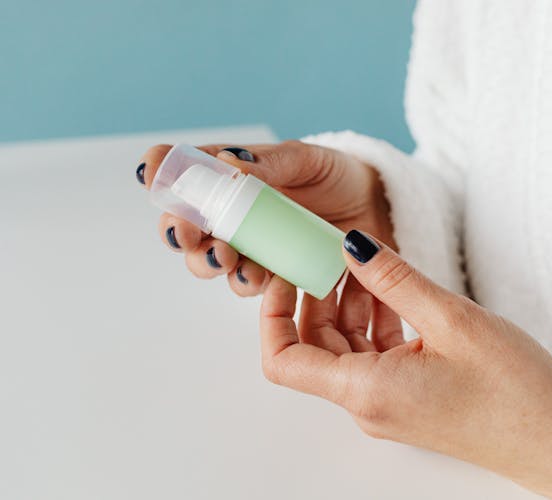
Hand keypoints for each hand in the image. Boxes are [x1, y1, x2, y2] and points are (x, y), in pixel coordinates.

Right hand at [137, 141, 395, 338]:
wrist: (373, 208)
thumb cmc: (335, 175)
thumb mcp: (306, 160)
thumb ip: (271, 163)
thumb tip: (231, 165)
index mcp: (229, 176)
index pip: (181, 174)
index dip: (159, 175)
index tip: (151, 176)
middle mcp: (230, 214)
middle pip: (185, 227)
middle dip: (180, 232)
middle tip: (190, 232)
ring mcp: (248, 247)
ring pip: (210, 262)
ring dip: (209, 262)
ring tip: (227, 258)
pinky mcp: (271, 275)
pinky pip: (248, 284)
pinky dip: (246, 283)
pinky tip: (258, 278)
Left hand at [260, 230, 551, 499]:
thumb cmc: (518, 393)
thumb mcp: (452, 319)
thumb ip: (395, 280)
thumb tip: (352, 246)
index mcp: (367, 392)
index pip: (283, 359)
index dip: (273, 313)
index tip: (288, 272)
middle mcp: (369, 405)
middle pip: (313, 348)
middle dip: (317, 298)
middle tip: (335, 254)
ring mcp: (389, 405)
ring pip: (346, 349)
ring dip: (352, 306)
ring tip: (374, 268)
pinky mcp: (411, 399)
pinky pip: (376, 357)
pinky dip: (378, 322)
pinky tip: (399, 294)